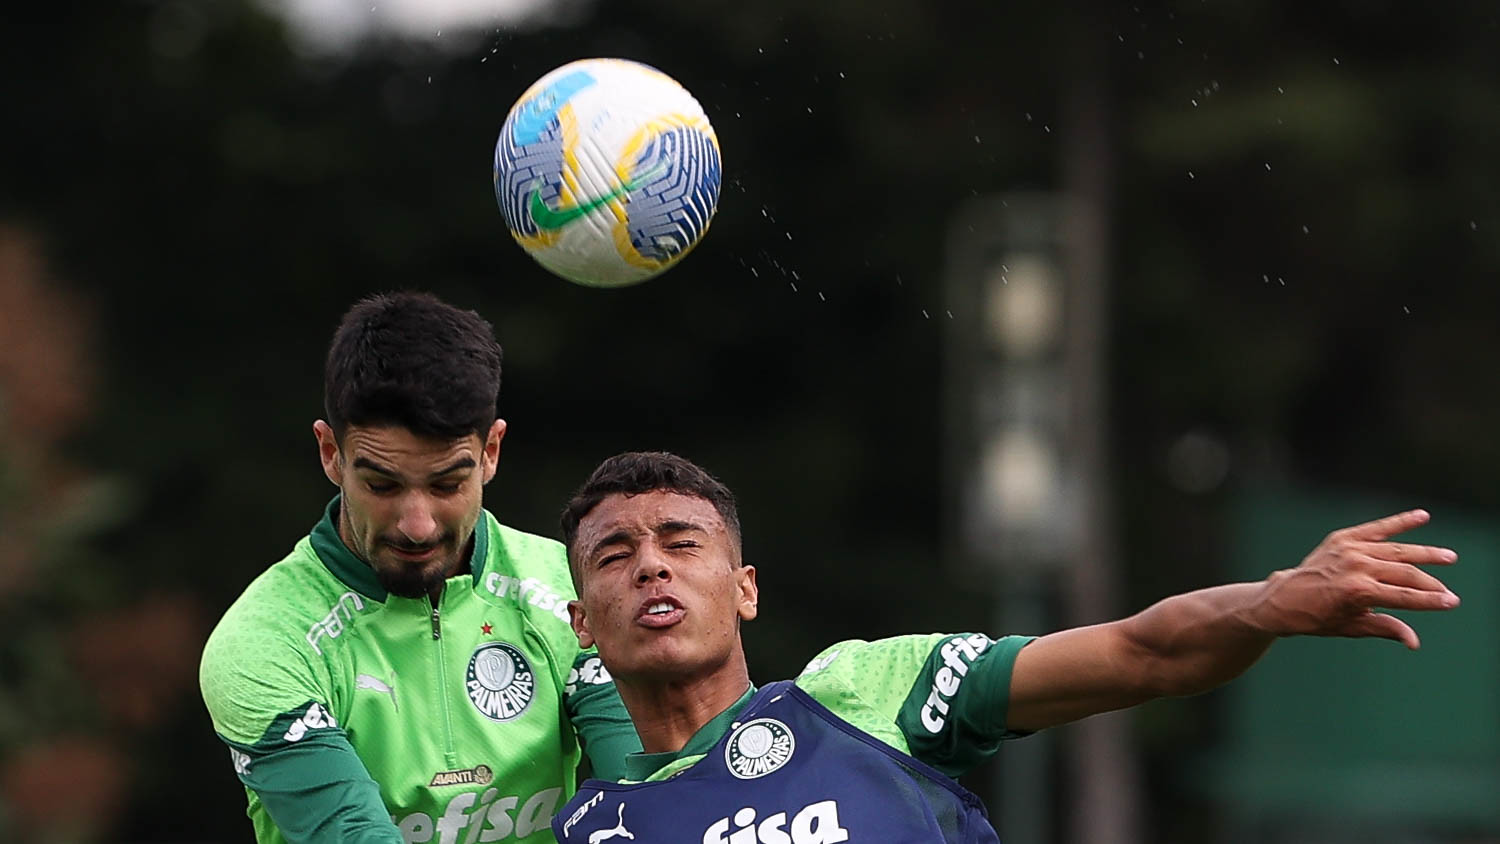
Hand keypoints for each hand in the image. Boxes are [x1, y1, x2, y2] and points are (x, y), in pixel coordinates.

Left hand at [1253, 509, 1459, 648]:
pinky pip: (1376, 528)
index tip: (1452, 602)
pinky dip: (1399, 522)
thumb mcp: (1352, 627)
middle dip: (1430, 583)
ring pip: (1396, 550)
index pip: (1405, 596)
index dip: (1431, 600)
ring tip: (1448, 557)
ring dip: (1425, 553)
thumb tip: (1414, 642)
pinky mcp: (1342, 538)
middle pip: (1405, 573)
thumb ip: (1386, 628)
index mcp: (1358, 592)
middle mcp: (1355, 567)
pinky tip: (1422, 516)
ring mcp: (1349, 550)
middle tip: (1448, 591)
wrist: (1283, 598)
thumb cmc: (1317, 618)